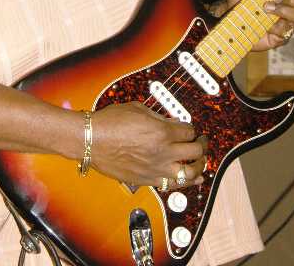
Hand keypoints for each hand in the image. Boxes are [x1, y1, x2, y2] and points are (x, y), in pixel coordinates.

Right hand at [90, 101, 205, 187]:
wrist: (91, 140)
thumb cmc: (110, 122)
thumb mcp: (137, 109)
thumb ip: (159, 117)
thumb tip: (172, 123)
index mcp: (161, 132)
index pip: (189, 131)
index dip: (191, 128)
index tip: (188, 128)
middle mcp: (163, 152)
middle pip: (195, 151)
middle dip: (201, 145)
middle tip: (202, 142)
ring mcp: (156, 169)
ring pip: (190, 173)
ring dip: (200, 166)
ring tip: (201, 161)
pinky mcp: (148, 180)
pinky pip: (174, 185)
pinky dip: (187, 182)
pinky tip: (195, 179)